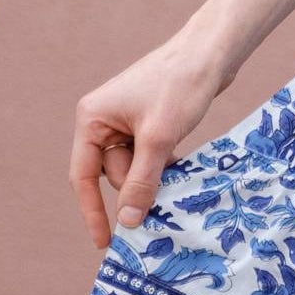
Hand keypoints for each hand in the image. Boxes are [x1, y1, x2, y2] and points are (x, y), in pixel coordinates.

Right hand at [71, 32, 228, 251]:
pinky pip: (148, 157)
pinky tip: (182, 165)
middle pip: (113, 173)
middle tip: (169, 190)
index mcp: (91, 119)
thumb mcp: (159, 138)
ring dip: (155, 176)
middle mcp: (102, 120)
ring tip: (180, 173)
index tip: (105, 243)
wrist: (211, 51)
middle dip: (139, 185)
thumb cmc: (180, 86)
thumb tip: (128, 221)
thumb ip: (141, 181)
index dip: (93, 212)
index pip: (82, 176)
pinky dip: (163, 166)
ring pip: (134, 167)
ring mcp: (125, 121)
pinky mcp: (147, 122)